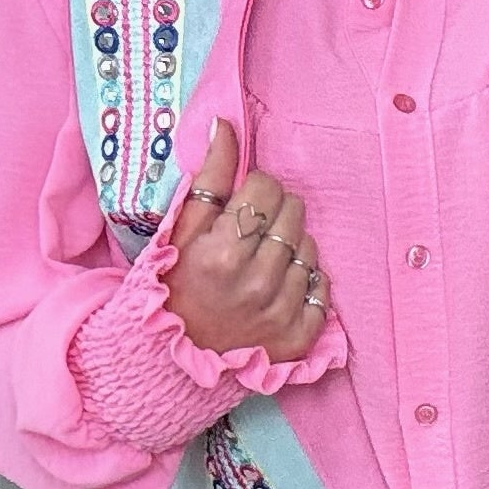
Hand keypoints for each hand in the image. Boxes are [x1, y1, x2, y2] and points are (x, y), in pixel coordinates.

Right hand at [164, 118, 331, 363]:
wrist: (167, 363)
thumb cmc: (172, 288)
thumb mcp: (179, 231)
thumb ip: (209, 177)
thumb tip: (225, 125)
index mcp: (223, 251)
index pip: (267, 186)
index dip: (255, 189)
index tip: (241, 204)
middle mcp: (257, 281)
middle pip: (294, 210)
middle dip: (274, 211)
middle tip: (251, 231)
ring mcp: (281, 311)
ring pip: (310, 246)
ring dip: (290, 245)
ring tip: (261, 260)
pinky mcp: (298, 336)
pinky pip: (322, 285)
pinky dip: (306, 280)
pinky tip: (279, 285)